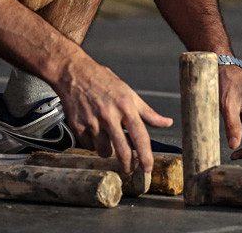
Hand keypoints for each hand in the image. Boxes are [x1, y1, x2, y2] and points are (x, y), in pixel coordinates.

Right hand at [53, 57, 172, 173]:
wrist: (74, 73)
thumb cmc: (102, 81)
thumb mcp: (129, 93)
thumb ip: (148, 112)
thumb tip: (167, 123)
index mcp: (125, 106)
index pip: (140, 136)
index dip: (146, 156)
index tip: (148, 168)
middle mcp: (109, 115)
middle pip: (122, 151)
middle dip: (128, 165)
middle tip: (130, 169)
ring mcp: (92, 122)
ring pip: (104, 151)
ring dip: (108, 151)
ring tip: (108, 139)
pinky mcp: (77, 126)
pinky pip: (89, 146)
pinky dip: (93, 144)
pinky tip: (94, 132)